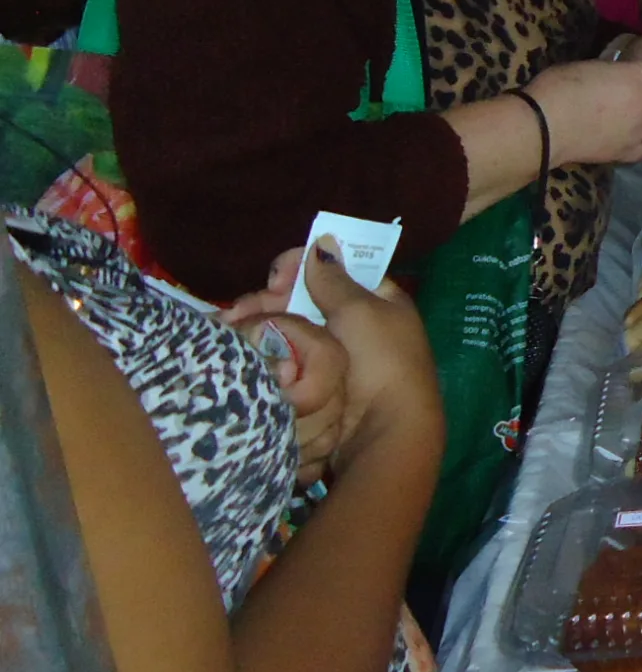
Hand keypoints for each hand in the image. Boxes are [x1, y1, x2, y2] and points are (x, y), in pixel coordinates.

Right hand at [226, 241, 438, 480]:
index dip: (302, 268)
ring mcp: (331, 352)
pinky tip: (236, 341)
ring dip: (259, 320)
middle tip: (242, 307)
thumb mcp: (362, 312)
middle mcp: (354, 323)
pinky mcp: (311, 378)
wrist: (382, 429)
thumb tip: (323, 242)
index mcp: (377, 301)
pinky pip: (283, 352)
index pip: (333, 271)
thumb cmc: (381, 361)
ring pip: (289, 324)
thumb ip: (335, 279)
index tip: (277, 276)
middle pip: (304, 298)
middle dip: (271, 298)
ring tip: (229, 324)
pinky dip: (262, 344)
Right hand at [528, 54, 641, 165]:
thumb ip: (613, 75)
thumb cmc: (559, 88)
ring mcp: (641, 131)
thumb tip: (615, 83)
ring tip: (616, 118)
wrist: (544, 126)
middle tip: (622, 97)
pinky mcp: (629, 153)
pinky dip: (635, 142)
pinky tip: (617, 139)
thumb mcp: (591, 68)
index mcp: (635, 76)